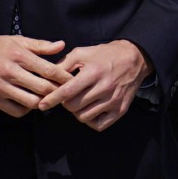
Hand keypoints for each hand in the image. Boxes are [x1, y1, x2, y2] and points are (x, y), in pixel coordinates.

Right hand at [0, 31, 69, 117]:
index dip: (64, 77)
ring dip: (43, 102)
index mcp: (19, 55)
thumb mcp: (17, 40)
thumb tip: (62, 45)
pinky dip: (26, 109)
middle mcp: (10, 72)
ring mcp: (1, 87)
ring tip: (48, 98)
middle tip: (65, 93)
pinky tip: (30, 102)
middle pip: (43, 88)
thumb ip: (40, 45)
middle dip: (58, 92)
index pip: (49, 69)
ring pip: (31, 102)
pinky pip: (16, 111)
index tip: (73, 81)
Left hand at [36, 39, 151, 131]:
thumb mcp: (83, 53)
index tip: (43, 105)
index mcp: (93, 72)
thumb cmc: (105, 55)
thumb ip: (63, 64)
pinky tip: (89, 110)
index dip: (52, 99)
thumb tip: (48, 76)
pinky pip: (98, 125)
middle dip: (66, 103)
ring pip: (84, 117)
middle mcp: (104, 88)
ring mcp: (113, 100)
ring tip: (79, 101)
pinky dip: (90, 120)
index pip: (68, 91)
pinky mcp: (120, 110)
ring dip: (77, 111)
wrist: (134, 59)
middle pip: (74, 107)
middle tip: (68, 96)